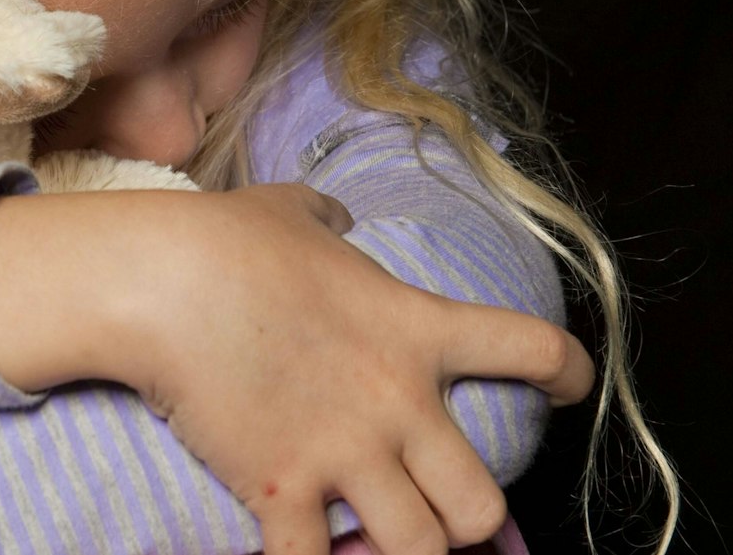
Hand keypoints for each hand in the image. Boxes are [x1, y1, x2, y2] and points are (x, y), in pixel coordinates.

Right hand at [33, 183, 592, 554]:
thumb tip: (334, 222)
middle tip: (436, 510)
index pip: (531, 349)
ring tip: (376, 542)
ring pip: (422, 551)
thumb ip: (329, 223)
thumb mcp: (295, 212)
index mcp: (415, 329)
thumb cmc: (227, 239)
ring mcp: (343, 453)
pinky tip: (299, 554)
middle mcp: (397, 403)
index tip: (568, 385)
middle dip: (468, 523)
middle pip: (482, 506)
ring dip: (404, 553)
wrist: (164, 280)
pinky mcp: (281, 488)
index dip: (566, 371)